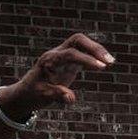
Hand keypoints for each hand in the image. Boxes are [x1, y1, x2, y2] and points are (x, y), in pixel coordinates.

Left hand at [0, 33, 114, 115]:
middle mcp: (57, 53)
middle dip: (94, 48)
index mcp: (49, 60)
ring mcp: (63, 55)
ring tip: (111, 62)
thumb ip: (57, 95)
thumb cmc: (33, 93)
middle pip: (77, 40)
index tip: (101, 68)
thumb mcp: (43, 96)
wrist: (26, 91)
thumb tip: (71, 99)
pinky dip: (95, 55)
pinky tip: (106, 63)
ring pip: (82, 43)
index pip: (71, 54)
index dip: (87, 59)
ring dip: (97, 50)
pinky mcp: (69, 60)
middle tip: (109, 61)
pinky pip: (83, 52)